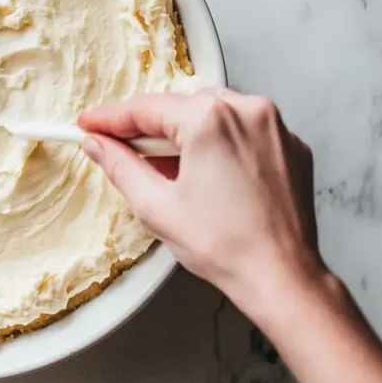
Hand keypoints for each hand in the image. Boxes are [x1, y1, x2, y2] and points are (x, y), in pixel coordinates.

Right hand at [78, 88, 323, 315]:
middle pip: (181, 106)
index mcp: (210, 119)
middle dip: (152, 128)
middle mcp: (247, 110)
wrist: (281, 276)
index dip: (111, 119)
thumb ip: (120, 166)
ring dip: (188, 133)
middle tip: (126, 152)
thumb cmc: (226, 246)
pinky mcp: (291, 145)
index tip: (90, 125)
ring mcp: (274, 126)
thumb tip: (97, 144)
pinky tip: (211, 175)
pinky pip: (244, 129)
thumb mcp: (156, 206)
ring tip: (173, 170)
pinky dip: (223, 142)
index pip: (146, 108)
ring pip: (214, 112)